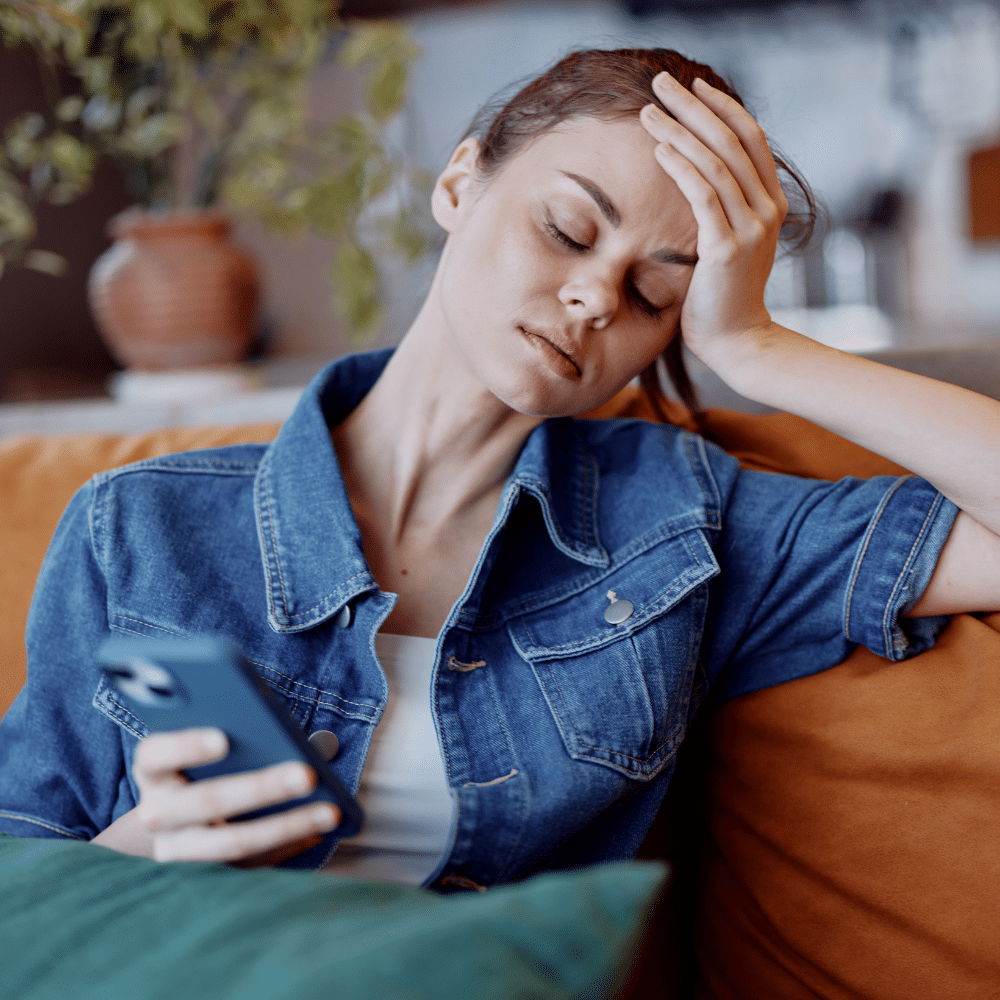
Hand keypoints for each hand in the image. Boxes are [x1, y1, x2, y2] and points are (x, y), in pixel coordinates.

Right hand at [127, 727, 340, 865]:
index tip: (223, 739)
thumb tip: (290, 734)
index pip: (157, 753)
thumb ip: (235, 730)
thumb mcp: (205, 740)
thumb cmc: (202, 762)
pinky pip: (250, 865)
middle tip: (308, 775)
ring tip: (330, 812)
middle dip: (261, 788)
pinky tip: (320, 830)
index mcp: (152, 767)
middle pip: (207, 801)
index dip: (187, 746)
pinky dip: (288, 846)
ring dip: (286, 826)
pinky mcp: (204, 874)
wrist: (174, 816)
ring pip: (232, 843)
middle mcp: (156, 812)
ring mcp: (177, 850)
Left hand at [639, 72, 787, 370]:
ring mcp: (750, 228)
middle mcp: (766, 209)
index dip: (722, 108)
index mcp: (769, 204)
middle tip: (662, 81)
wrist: (737, 343)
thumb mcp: (727, 246)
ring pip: (715, 162)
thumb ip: (721, 214)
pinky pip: (703, 196)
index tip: (693, 87)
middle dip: (694, 106)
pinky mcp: (727, 248)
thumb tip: (693, 186)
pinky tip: (659, 149)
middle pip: (731, 140)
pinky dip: (682, 168)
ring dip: (679, 131)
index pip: (749, 139)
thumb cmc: (721, 300)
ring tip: (648, 110)